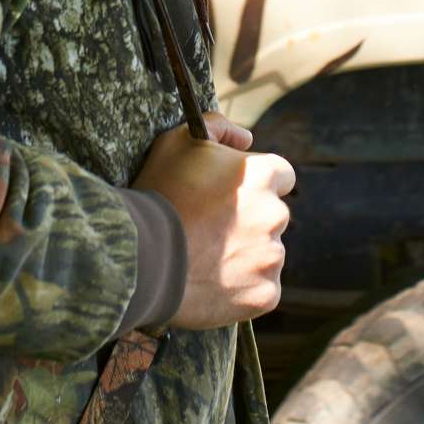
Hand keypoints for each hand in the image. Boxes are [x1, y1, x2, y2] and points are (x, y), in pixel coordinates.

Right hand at [130, 113, 294, 329]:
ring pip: (266, 254)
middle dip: (250, 221)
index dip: (256, 184)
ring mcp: (272, 258)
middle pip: (271, 216)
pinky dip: (242, 289)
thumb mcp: (178, 142)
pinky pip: (261, 290)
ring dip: (245, 255)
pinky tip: (211, 283)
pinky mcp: (266, 295)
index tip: (233, 197)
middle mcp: (275, 215)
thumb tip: (246, 138)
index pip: (281, 175)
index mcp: (262, 175)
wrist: (142, 258)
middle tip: (211, 231)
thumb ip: (218, 127)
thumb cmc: (158, 194)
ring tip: (204, 259)